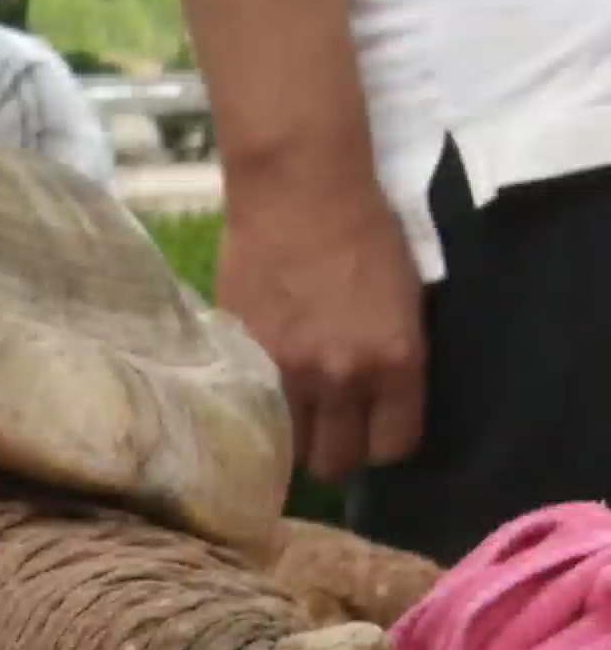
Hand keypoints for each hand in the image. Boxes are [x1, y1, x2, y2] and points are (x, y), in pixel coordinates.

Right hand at [215, 167, 426, 487]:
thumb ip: (392, 360)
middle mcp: (341, 378)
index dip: (385, 442)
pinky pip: (253, 407)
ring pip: (289, 448)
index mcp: (394, 361)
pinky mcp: (243, 356)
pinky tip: (266, 379)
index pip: (393, 446)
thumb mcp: (405, 300)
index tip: (377, 426)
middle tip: (334, 423)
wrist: (300, 187)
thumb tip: (378, 401)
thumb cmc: (366, 230)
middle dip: (338, 448)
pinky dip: (260, 403)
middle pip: (337, 462)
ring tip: (297, 409)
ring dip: (296, 434)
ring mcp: (286, 371)